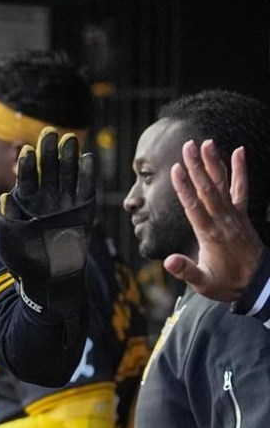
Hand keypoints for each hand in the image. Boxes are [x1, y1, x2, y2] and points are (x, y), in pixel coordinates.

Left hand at [0, 129, 94, 314]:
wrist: (49, 279)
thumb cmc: (24, 260)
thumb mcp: (8, 238)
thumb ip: (6, 217)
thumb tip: (4, 196)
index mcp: (25, 201)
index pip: (26, 177)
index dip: (27, 164)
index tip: (26, 150)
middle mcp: (46, 198)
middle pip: (48, 169)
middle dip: (49, 151)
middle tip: (50, 132)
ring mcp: (65, 203)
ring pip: (67, 174)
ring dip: (69, 156)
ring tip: (69, 138)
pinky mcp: (83, 211)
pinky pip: (86, 189)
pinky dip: (88, 174)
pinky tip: (88, 157)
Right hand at [164, 140, 263, 300]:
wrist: (258, 283)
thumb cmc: (226, 283)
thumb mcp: (203, 282)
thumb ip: (186, 270)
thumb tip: (169, 261)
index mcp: (210, 234)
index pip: (195, 206)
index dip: (185, 187)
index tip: (177, 169)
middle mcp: (223, 221)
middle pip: (208, 189)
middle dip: (197, 167)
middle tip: (188, 146)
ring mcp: (234, 216)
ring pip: (222, 185)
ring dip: (213, 163)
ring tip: (206, 143)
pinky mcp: (242, 214)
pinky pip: (241, 188)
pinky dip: (240, 170)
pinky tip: (239, 152)